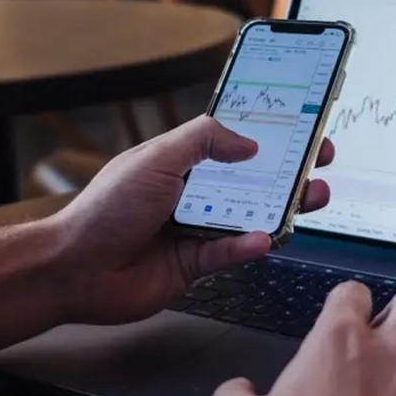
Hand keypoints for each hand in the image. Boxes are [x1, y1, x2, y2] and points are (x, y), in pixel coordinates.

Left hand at [50, 116, 333, 324]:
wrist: (75, 269)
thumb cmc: (105, 209)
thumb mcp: (156, 158)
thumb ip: (203, 141)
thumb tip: (248, 143)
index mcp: (180, 161)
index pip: (232, 141)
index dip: (267, 134)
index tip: (301, 126)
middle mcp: (191, 193)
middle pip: (251, 179)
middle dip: (288, 171)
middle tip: (320, 162)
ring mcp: (194, 229)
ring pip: (249, 217)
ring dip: (281, 208)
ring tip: (311, 198)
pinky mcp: (194, 265)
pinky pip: (230, 253)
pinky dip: (248, 247)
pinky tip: (263, 239)